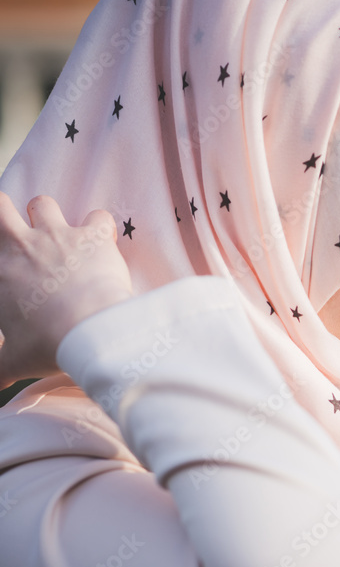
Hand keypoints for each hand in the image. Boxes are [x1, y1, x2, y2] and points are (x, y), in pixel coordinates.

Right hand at [0, 193, 132, 389]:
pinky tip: (103, 242)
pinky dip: (100, 226)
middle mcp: (21, 245)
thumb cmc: (47, 346)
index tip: (9, 265)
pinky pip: (97, 216)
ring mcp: (56, 236)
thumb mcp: (14, 362)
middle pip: (0, 205)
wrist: (88, 332)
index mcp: (0, 271)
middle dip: (7, 213)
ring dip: (51, 217)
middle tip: (22, 234)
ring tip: (63, 239)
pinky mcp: (91, 236)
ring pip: (43, 204)